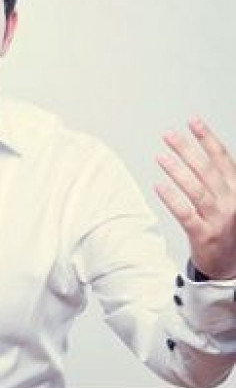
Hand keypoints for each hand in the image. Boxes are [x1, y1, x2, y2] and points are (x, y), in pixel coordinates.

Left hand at [155, 118, 235, 279]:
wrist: (233, 266)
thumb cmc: (229, 228)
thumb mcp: (233, 199)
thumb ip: (222, 177)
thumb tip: (207, 150)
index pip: (222, 158)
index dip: (207, 138)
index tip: (192, 121)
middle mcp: (231, 202)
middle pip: (207, 171)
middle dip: (187, 149)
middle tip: (168, 135)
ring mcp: (218, 220)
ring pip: (197, 190)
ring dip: (177, 171)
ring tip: (160, 156)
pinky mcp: (204, 236)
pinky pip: (186, 214)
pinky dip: (172, 199)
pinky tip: (159, 186)